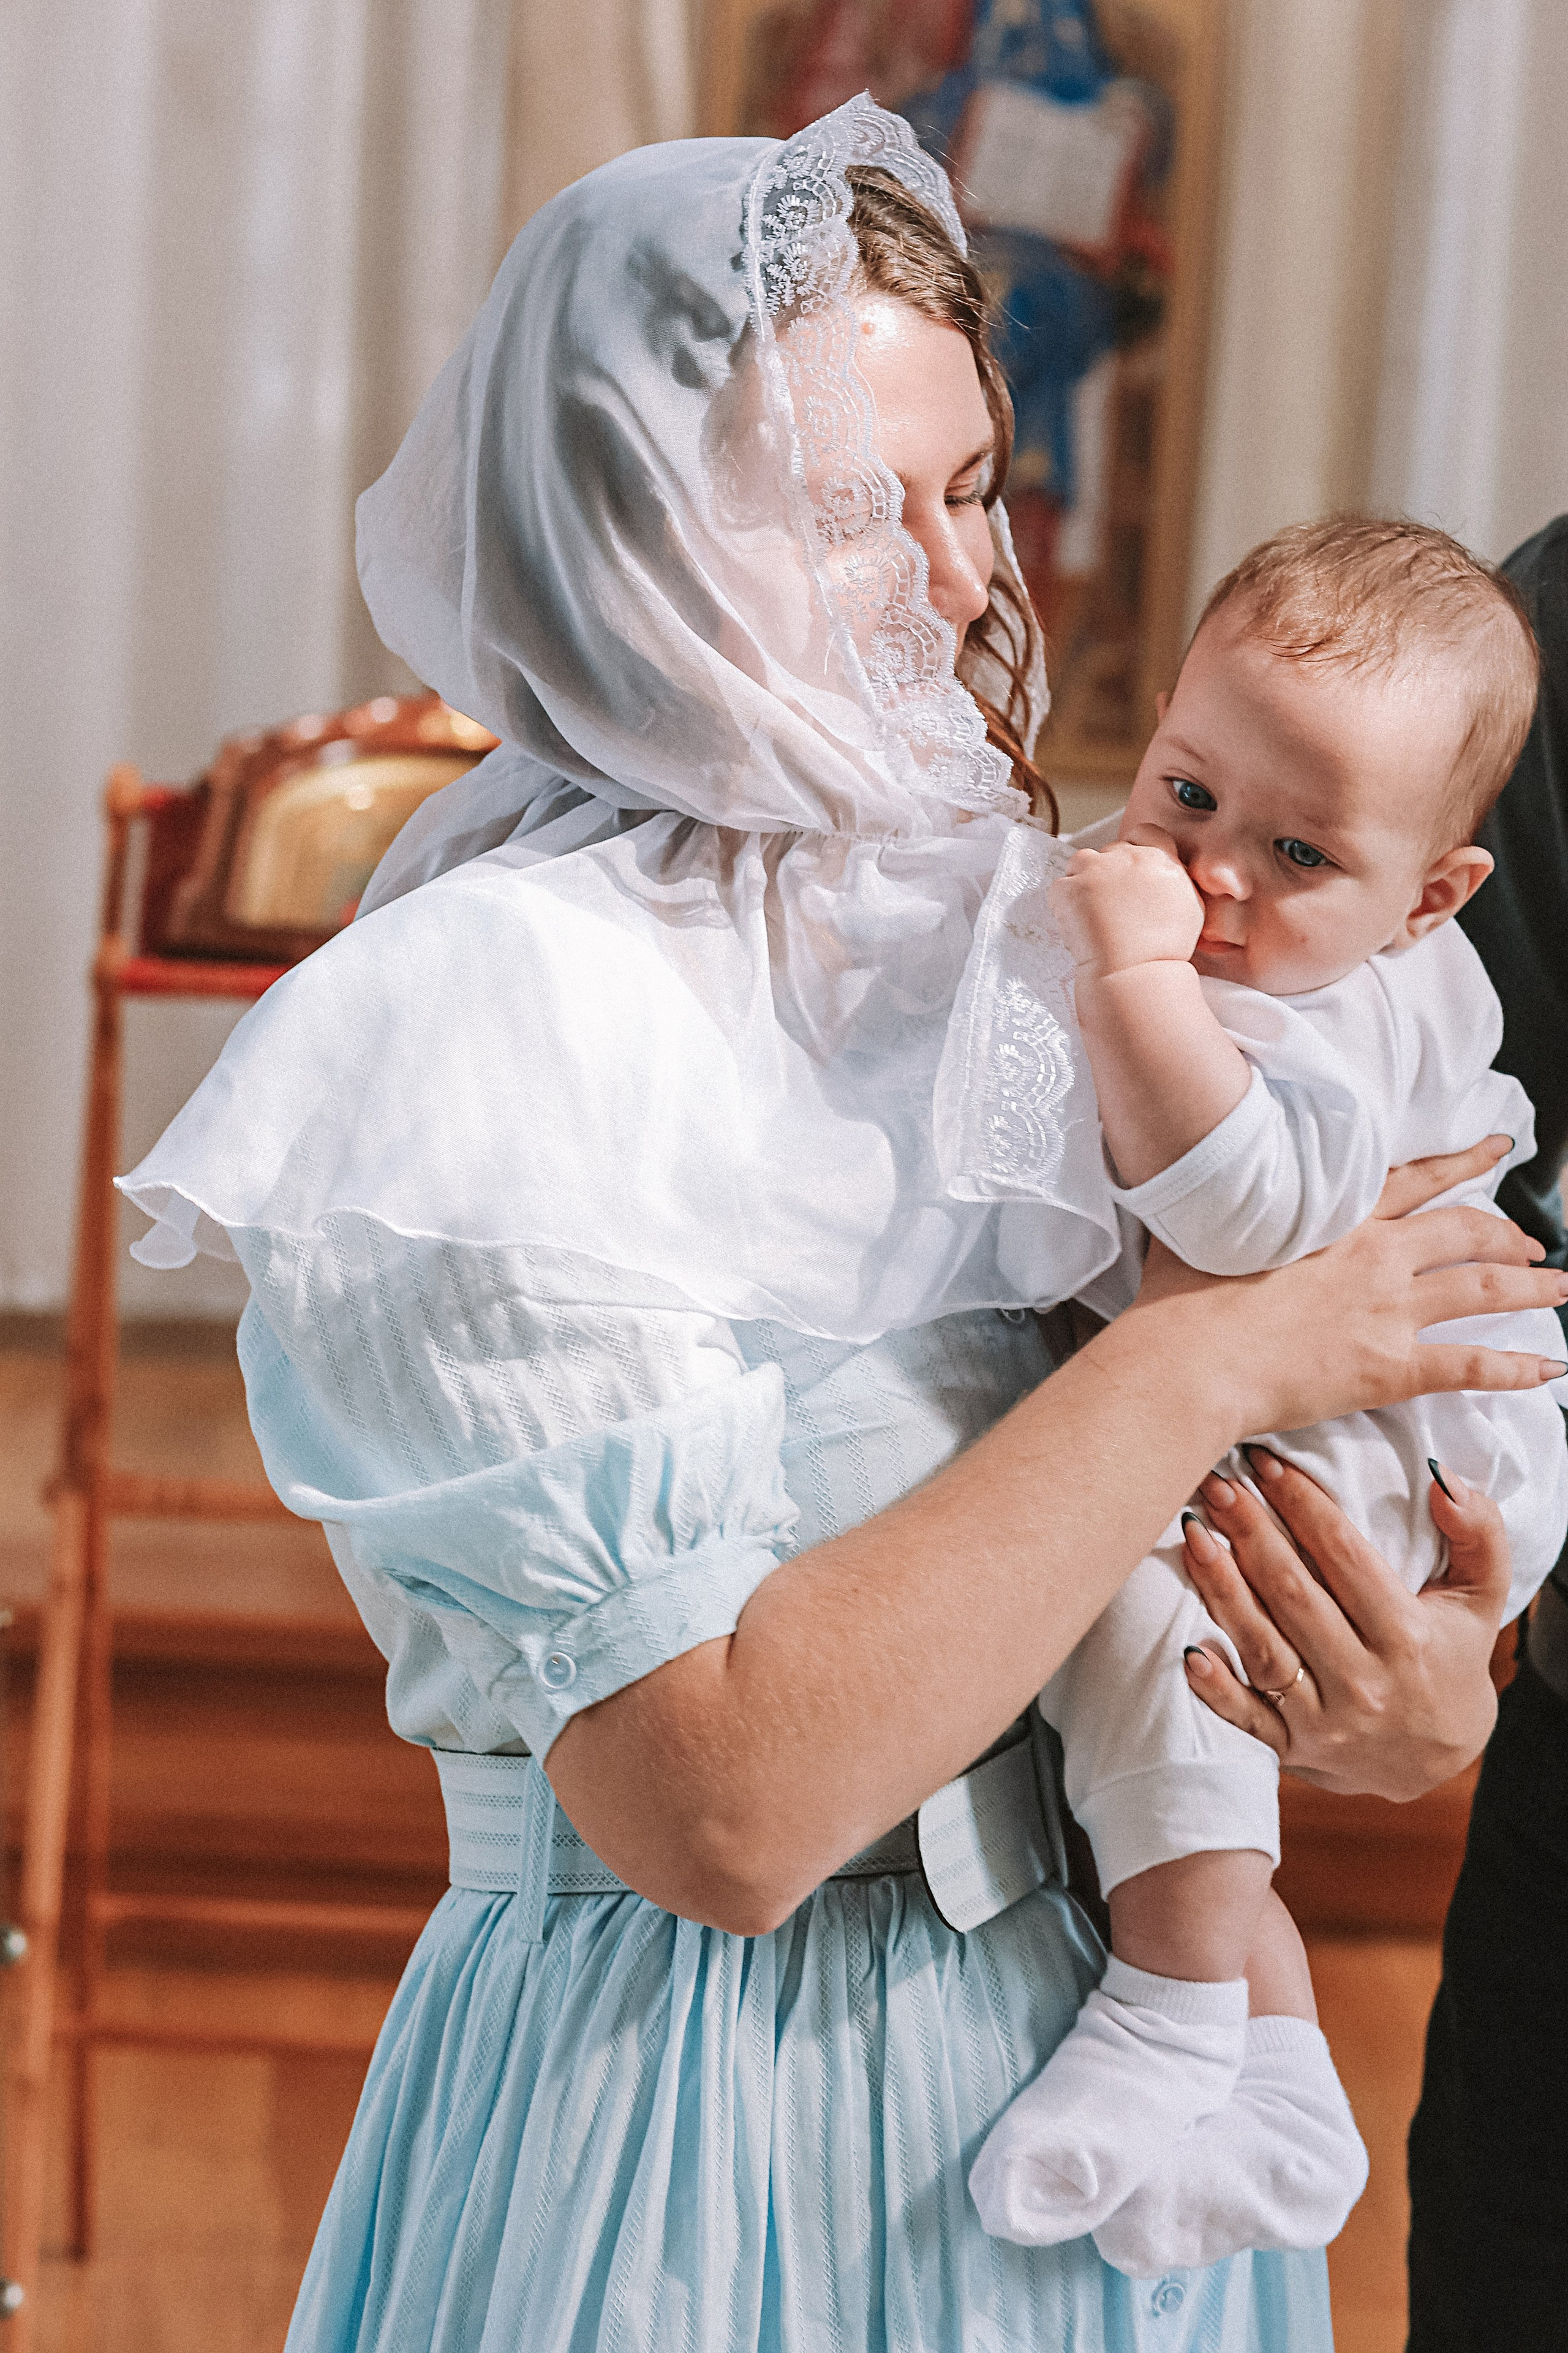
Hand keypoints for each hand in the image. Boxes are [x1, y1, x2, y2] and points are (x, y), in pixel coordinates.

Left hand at [1050, 835, 1202, 975]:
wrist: (1136, 973)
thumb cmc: (1165, 950)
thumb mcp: (1190, 907)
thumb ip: (1176, 881)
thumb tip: (1166, 874)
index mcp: (1160, 859)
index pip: (1145, 832)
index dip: (1134, 847)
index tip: (1129, 868)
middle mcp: (1128, 857)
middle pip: (1110, 851)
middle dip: (1107, 872)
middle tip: (1109, 906)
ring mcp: (1095, 870)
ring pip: (1081, 862)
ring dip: (1082, 881)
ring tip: (1091, 914)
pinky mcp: (1069, 888)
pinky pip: (1060, 888)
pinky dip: (1063, 905)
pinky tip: (1078, 927)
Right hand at [1134, 1134, 1567, 1436]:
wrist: (1190, 1359)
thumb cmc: (1181, 1299)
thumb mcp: (1203, 1226)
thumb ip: (1225, 1203)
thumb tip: (1201, 1176)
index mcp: (1332, 1217)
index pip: (1414, 1179)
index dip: (1462, 1163)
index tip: (1494, 1148)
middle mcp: (1373, 1255)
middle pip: (1463, 1230)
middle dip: (1506, 1234)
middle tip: (1531, 1243)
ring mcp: (1387, 1310)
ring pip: (1482, 1288)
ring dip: (1532, 1288)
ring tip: (1560, 1287)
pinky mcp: (1390, 1366)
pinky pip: (1472, 1365)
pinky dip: (1517, 1368)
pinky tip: (1550, 1368)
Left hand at [1178, 1449, 1507, 1798]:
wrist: (1437, 1760)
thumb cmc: (1451, 1658)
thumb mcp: (1481, 1598)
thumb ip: (1479, 1534)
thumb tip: (1441, 1478)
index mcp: (1408, 1636)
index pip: (1345, 1557)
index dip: (1302, 1504)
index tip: (1265, 1462)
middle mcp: (1365, 1681)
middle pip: (1294, 1594)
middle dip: (1249, 1532)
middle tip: (1215, 1482)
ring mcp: (1325, 1721)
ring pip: (1263, 1648)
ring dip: (1222, 1590)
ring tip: (1192, 1535)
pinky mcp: (1291, 1749)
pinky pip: (1245, 1720)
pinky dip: (1214, 1689)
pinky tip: (1187, 1649)